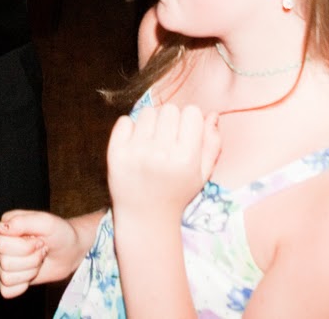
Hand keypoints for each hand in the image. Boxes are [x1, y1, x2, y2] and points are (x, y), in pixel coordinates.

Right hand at [0, 210, 83, 297]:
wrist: (70, 251)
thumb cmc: (59, 234)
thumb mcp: (46, 222)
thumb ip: (22, 221)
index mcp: (6, 226)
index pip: (1, 244)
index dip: (25, 247)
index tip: (40, 240)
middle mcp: (2, 243)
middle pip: (5, 262)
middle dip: (31, 260)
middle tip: (42, 250)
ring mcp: (4, 261)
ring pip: (6, 277)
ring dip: (30, 271)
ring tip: (39, 260)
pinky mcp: (10, 279)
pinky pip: (6, 291)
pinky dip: (22, 286)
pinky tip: (32, 274)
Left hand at [106, 103, 219, 224]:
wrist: (145, 218)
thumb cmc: (177, 192)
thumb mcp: (202, 174)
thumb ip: (212, 144)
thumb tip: (212, 114)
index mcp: (185, 159)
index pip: (192, 112)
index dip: (190, 121)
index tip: (186, 134)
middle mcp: (160, 154)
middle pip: (169, 109)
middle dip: (171, 121)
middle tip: (168, 140)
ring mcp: (135, 153)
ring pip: (147, 112)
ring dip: (151, 123)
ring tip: (152, 143)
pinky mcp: (116, 153)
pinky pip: (124, 121)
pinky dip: (130, 129)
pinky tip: (135, 145)